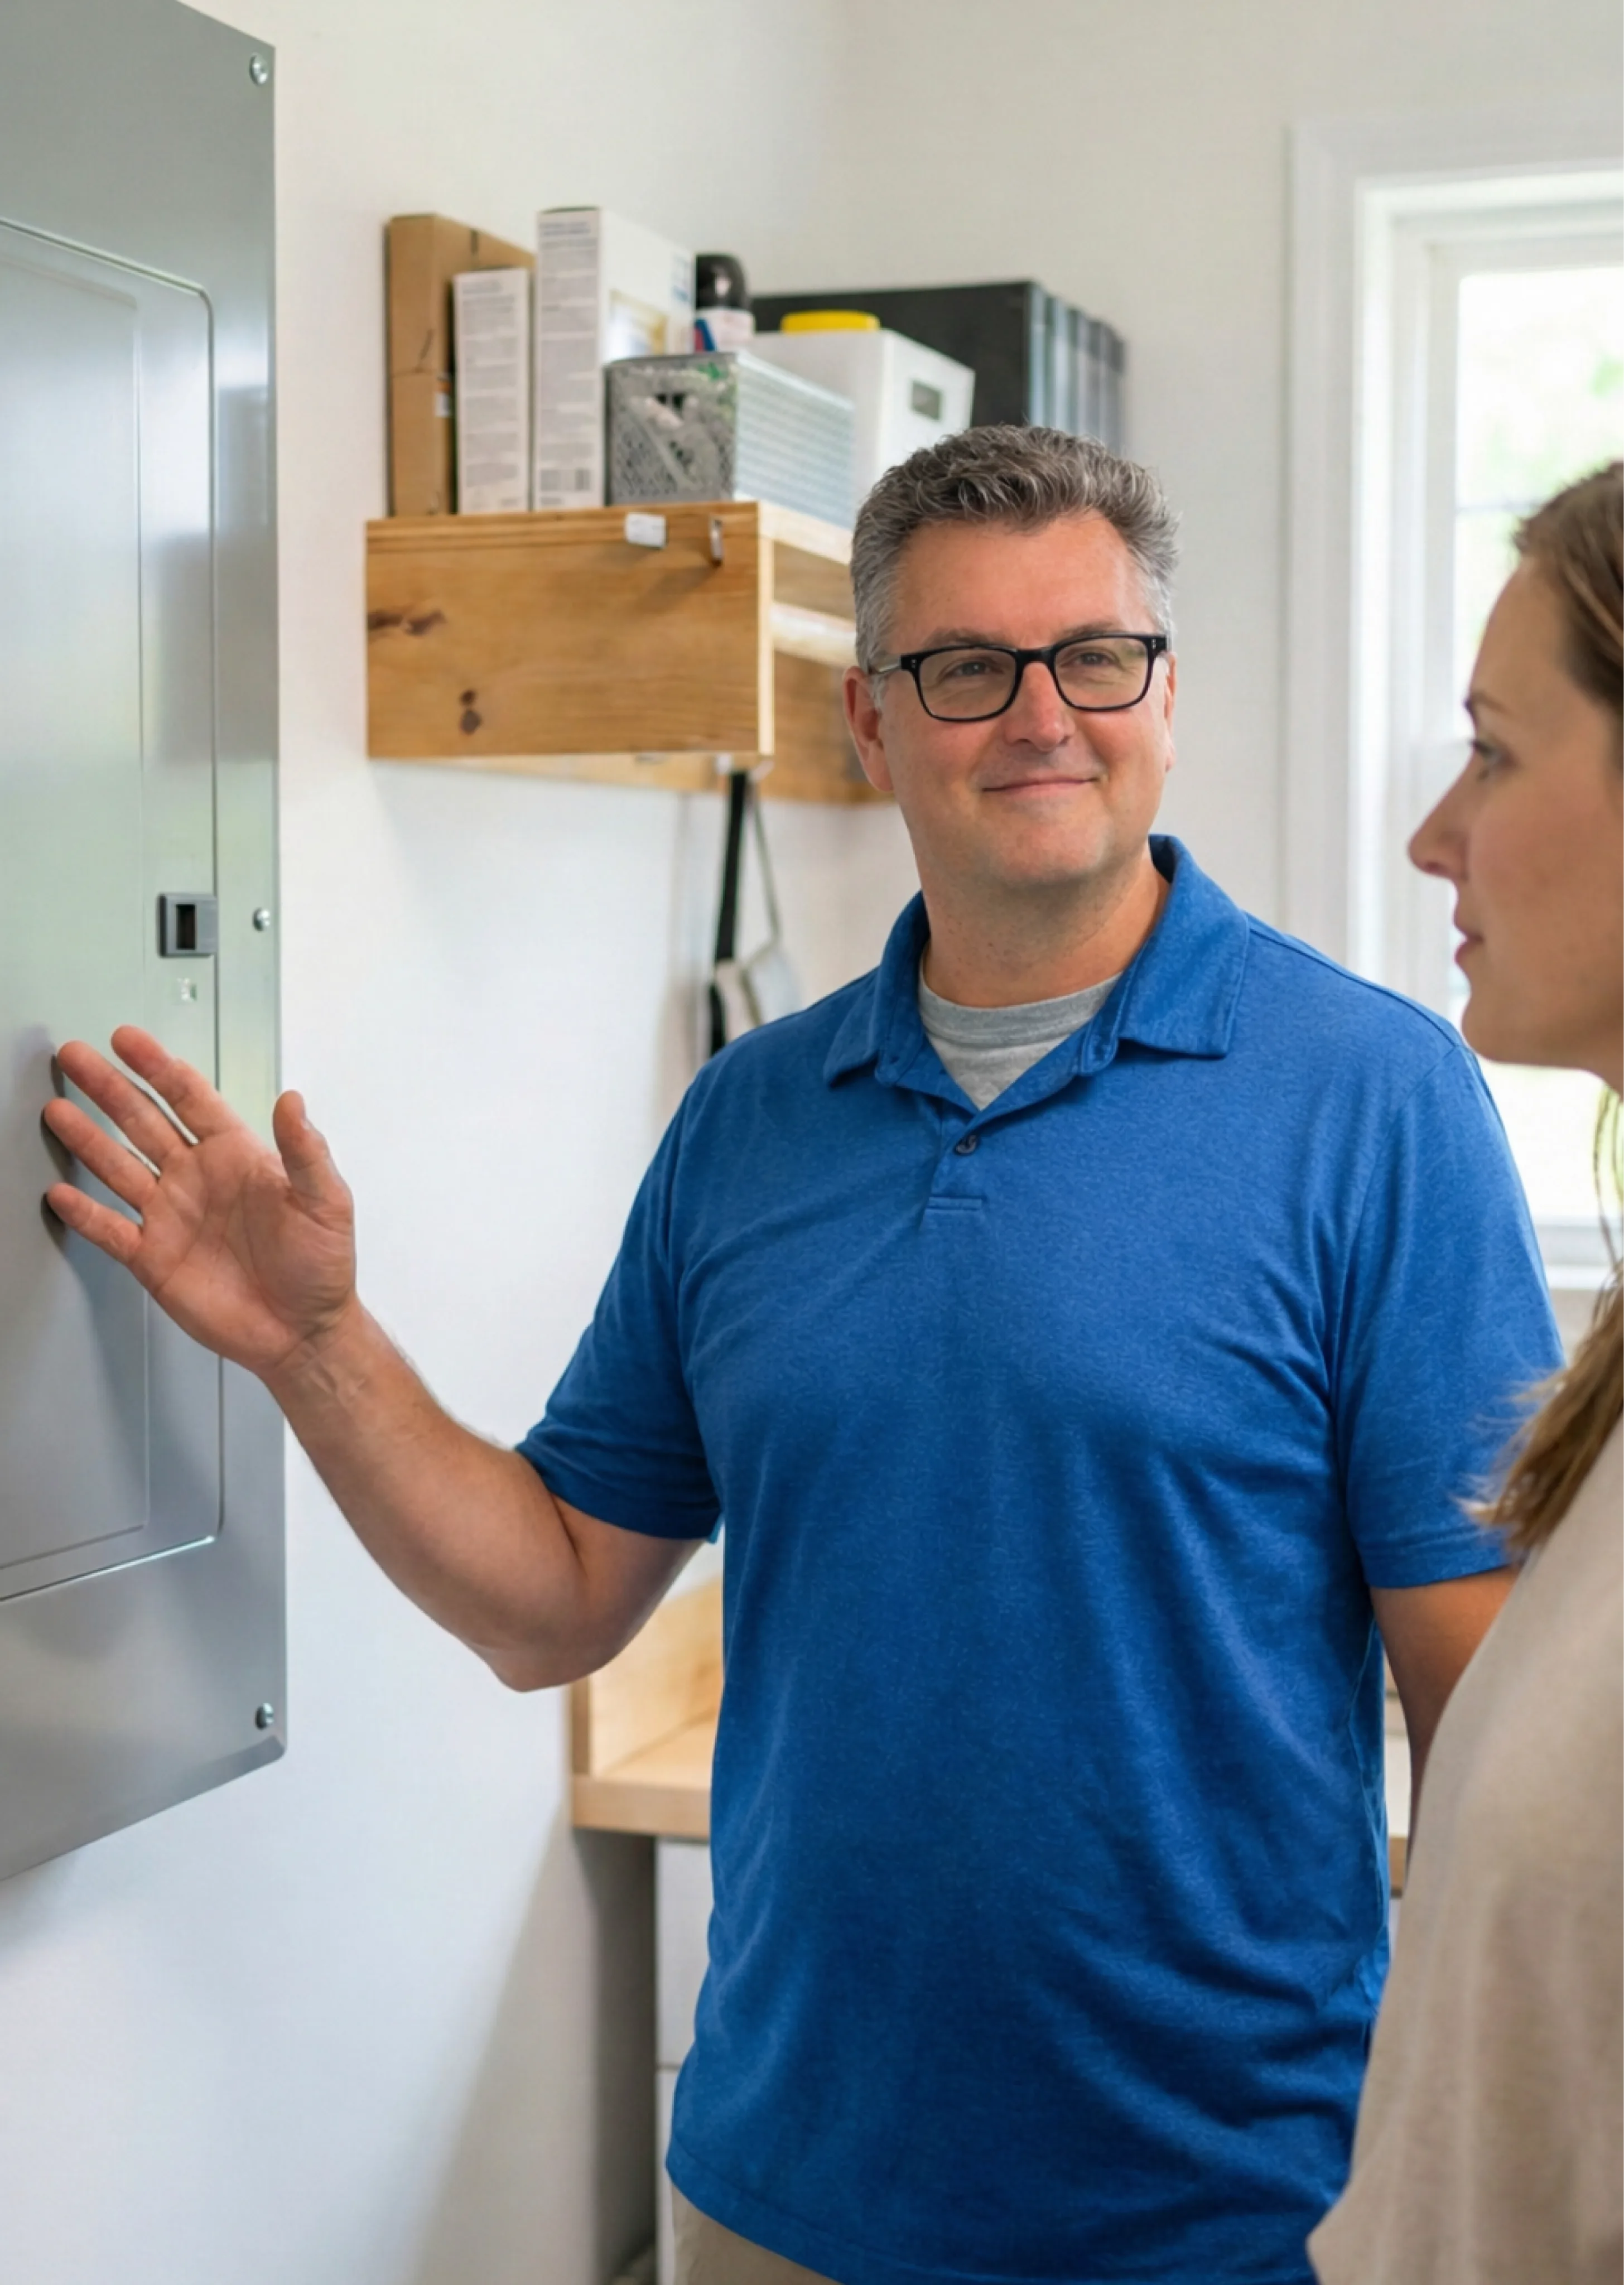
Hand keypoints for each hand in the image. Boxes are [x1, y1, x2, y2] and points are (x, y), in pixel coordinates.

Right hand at [43, 1026, 357, 1380]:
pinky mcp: (154, 1258)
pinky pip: (110, 1230)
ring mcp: (171, 1216)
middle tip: (73, 1056)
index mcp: (236, 1155)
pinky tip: (60, 1193)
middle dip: (107, 1088)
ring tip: (55, 1111)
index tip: (126, 1039)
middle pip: (142, 1122)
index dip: (157, 1067)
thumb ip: (306, 1152)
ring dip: (86, 1140)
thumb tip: (293, 1099)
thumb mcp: (326, 1202)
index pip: (189, 1098)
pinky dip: (84, 1214)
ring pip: (118, 1167)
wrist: (303, 1331)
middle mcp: (196, 1178)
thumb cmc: (322, 1265)